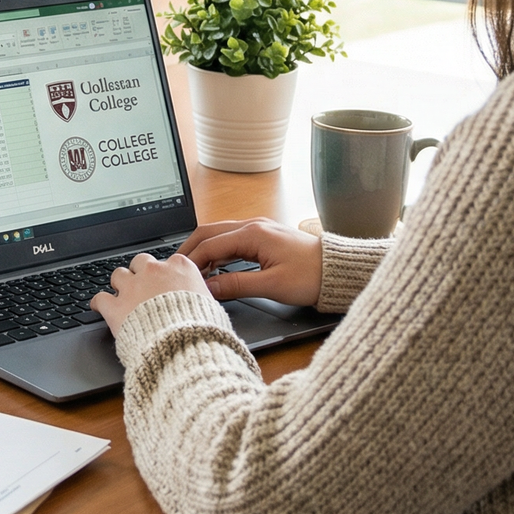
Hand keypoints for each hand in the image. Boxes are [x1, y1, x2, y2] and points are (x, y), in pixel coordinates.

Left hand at [89, 251, 212, 334]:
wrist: (183, 346)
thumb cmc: (201, 329)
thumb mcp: (212, 308)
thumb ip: (201, 297)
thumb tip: (204, 302)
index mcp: (179, 268)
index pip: (168, 262)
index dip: (164, 274)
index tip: (164, 283)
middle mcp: (154, 271)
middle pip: (140, 262)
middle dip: (140, 273)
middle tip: (142, 288)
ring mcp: (133, 287)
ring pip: (118, 275)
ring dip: (120, 285)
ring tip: (121, 296)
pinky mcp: (116, 307)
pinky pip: (100, 298)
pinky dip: (98, 303)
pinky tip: (98, 307)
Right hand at [178, 218, 322, 307]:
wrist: (338, 270)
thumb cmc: (311, 277)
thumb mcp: (272, 286)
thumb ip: (236, 285)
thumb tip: (209, 288)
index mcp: (252, 234)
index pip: (210, 245)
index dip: (192, 261)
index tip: (180, 276)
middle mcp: (253, 225)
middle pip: (209, 232)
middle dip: (190, 250)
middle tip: (175, 267)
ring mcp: (258, 228)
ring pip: (219, 234)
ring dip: (203, 249)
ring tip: (192, 269)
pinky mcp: (264, 236)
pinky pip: (231, 238)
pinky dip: (217, 250)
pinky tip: (215, 265)